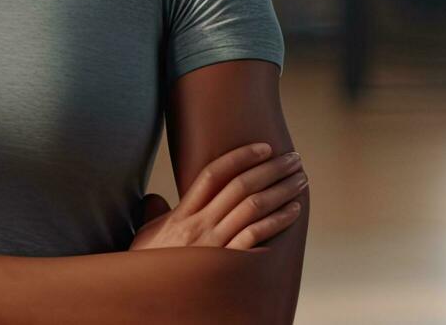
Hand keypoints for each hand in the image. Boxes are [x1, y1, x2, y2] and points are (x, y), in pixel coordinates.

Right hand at [129, 142, 306, 251]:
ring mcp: (214, 245)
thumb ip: (154, 214)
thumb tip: (155, 198)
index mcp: (182, 215)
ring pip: (253, 207)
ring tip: (300, 180)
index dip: (240, 156)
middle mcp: (200, 225)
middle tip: (293, 159)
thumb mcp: (145, 237)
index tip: (264, 147)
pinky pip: (256, 236)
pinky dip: (278, 220)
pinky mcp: (226, 265)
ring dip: (281, 190)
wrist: (149, 299)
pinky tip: (294, 210)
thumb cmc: (148, 268)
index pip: (213, 175)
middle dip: (271, 168)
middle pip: (240, 186)